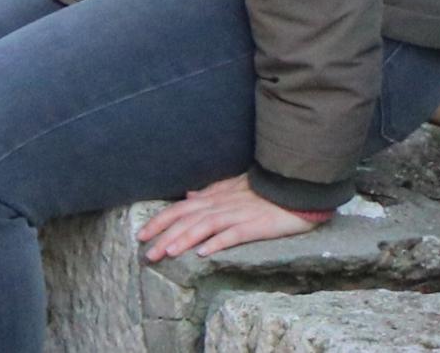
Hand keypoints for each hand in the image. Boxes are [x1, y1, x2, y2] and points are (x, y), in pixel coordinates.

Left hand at [136, 174, 323, 263]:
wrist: (297, 188)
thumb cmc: (266, 189)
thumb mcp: (235, 186)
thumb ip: (211, 192)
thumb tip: (189, 197)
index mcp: (216, 196)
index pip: (182, 208)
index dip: (160, 220)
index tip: (141, 234)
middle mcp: (223, 205)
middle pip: (188, 219)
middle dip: (165, 234)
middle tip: (146, 253)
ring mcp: (238, 215)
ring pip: (205, 227)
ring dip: (184, 240)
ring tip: (166, 253)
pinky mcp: (255, 226)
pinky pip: (233, 235)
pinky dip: (216, 242)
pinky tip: (203, 253)